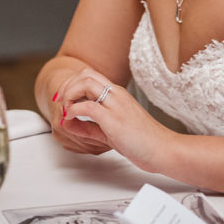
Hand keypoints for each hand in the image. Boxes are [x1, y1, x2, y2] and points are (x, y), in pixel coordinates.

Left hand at [53, 69, 174, 173]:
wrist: (163, 149)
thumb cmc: (143, 141)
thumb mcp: (111, 131)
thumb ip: (90, 127)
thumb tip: (69, 124)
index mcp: (118, 95)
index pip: (91, 76)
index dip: (72, 84)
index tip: (64, 99)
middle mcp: (117, 95)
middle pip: (86, 74)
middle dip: (68, 86)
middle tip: (61, 102)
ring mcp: (116, 105)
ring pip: (86, 83)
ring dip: (70, 94)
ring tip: (67, 110)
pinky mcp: (114, 119)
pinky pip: (88, 106)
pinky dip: (74, 111)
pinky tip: (72, 120)